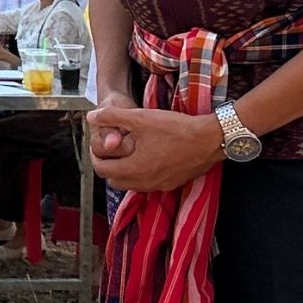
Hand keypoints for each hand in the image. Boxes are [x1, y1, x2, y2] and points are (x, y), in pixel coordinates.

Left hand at [86, 105, 224, 192]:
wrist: (210, 140)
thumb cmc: (176, 129)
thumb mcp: (141, 118)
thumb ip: (113, 117)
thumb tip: (92, 117)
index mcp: (134, 169)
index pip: (102, 169)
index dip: (96, 156)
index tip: (99, 145)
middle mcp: (145, 183)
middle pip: (114, 180)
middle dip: (109, 165)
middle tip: (112, 149)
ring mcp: (159, 186)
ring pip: (132, 183)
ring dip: (125, 170)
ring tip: (128, 151)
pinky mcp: (172, 184)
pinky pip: (148, 184)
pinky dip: (142, 174)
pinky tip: (148, 157)